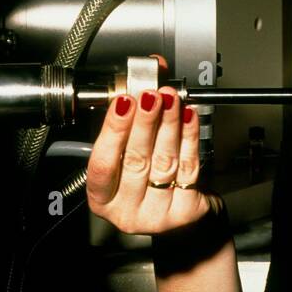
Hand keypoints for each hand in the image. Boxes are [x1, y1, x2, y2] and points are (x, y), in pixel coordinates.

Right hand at [85, 76, 218, 235]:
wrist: (175, 210)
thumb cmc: (142, 180)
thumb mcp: (125, 152)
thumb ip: (129, 118)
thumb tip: (147, 76)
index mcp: (102, 198)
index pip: (103, 165)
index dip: (113, 132)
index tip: (123, 103)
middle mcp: (126, 211)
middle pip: (135, 161)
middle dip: (144, 123)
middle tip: (150, 96)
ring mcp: (157, 215)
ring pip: (164, 162)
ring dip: (169, 124)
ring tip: (171, 100)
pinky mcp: (186, 212)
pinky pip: (189, 166)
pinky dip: (189, 137)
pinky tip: (188, 116)